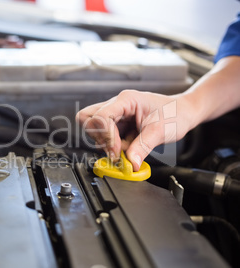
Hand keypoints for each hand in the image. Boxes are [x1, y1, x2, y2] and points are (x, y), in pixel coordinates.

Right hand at [76, 90, 193, 170]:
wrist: (184, 112)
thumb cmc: (175, 113)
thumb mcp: (160, 132)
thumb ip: (143, 147)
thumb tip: (130, 163)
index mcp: (126, 100)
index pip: (101, 115)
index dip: (106, 135)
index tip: (116, 150)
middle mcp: (117, 105)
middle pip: (88, 118)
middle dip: (98, 137)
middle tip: (114, 149)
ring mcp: (116, 114)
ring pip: (94, 128)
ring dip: (106, 143)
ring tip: (125, 149)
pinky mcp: (118, 124)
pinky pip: (105, 136)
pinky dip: (113, 146)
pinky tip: (128, 147)